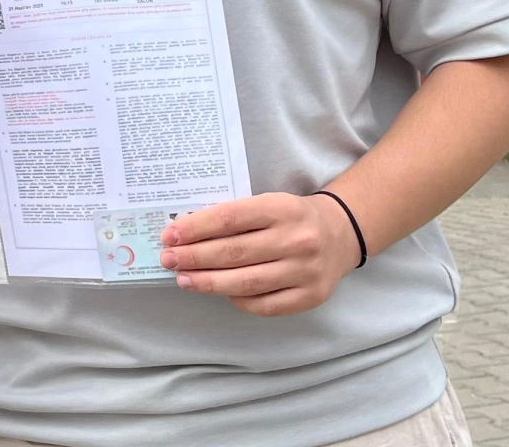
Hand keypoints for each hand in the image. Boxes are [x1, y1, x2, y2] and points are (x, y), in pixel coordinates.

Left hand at [160, 192, 362, 315]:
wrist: (340, 233)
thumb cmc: (291, 218)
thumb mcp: (268, 204)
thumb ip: (234, 217)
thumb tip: (187, 236)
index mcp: (282, 208)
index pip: (230, 218)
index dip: (196, 228)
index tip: (171, 235)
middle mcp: (297, 239)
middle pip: (235, 252)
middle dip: (195, 257)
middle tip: (168, 259)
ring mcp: (306, 271)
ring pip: (247, 282)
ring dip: (208, 282)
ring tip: (183, 279)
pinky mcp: (311, 296)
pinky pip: (264, 305)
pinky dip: (237, 300)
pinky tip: (219, 292)